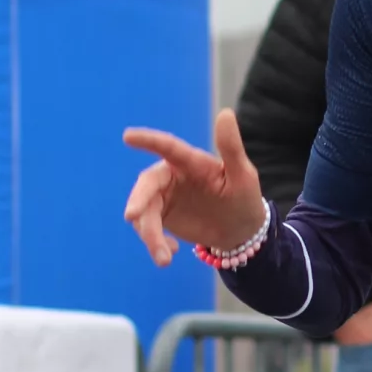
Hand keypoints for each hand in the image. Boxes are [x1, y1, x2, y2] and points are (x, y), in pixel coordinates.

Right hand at [123, 108, 264, 267]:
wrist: (240, 230)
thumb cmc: (244, 197)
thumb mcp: (243, 175)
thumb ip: (231, 147)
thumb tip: (226, 113)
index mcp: (190, 161)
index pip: (167, 147)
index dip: (148, 140)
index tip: (127, 137)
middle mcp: (172, 176)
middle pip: (147, 185)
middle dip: (139, 201)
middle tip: (133, 217)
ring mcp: (163, 197)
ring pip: (143, 212)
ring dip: (149, 234)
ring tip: (165, 259)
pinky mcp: (160, 216)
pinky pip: (147, 228)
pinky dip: (155, 243)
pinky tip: (171, 253)